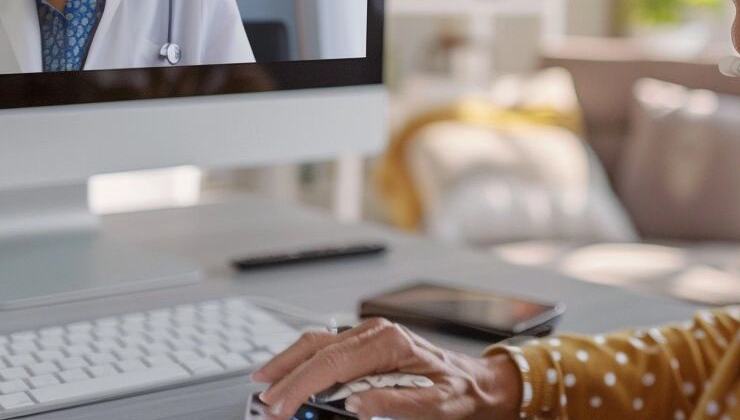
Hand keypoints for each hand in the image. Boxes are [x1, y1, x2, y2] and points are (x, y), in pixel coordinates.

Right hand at [250, 318, 521, 419]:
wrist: (475, 382)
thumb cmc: (457, 392)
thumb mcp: (434, 404)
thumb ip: (396, 403)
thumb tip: (357, 404)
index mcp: (390, 342)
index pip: (333, 363)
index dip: (302, 385)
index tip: (282, 407)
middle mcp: (375, 332)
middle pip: (318, 349)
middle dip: (287, 376)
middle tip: (265, 404)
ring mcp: (368, 335)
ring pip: (316, 344)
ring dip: (288, 363)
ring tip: (264, 384)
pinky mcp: (365, 345)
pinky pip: (326, 348)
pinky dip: (302, 360)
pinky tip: (287, 372)